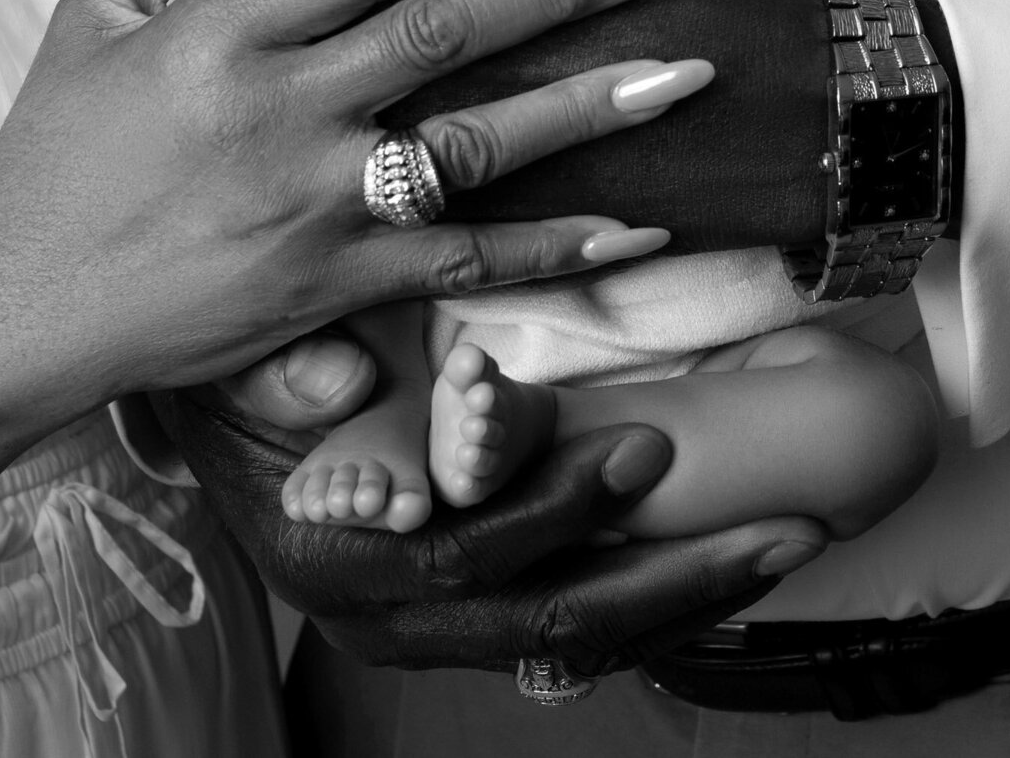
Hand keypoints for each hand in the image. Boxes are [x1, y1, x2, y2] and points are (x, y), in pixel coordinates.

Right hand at [0, 0, 710, 475]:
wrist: (11, 308)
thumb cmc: (54, 155)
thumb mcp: (96, 11)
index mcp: (220, 30)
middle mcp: (276, 110)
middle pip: (445, 32)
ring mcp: (311, 205)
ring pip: (472, 145)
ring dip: (587, 107)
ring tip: (681, 75)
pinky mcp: (330, 288)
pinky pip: (460, 266)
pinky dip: (549, 252)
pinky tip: (631, 233)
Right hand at [156, 384, 826, 671]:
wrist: (220, 443)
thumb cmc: (238, 391)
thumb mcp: (243, 368)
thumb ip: (285, 371)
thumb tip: (338, 381)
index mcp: (342, 555)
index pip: (467, 555)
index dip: (559, 509)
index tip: (650, 449)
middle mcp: (392, 616)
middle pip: (550, 623)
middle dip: (675, 578)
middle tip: (782, 528)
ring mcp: (437, 628)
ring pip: (579, 642)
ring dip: (691, 595)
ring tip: (789, 541)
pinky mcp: (472, 618)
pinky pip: (578, 628)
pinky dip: (660, 597)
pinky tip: (731, 559)